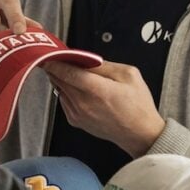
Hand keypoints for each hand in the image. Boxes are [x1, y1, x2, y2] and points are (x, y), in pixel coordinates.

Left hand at [43, 60, 165, 156]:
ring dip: (62, 79)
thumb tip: (87, 60)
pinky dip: (66, 91)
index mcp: (98, 90)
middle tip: (60, 58)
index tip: (49, 55)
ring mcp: (78, 114)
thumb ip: (105, 65)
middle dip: (57, 68)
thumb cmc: (138, 106)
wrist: (139, 134)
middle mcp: (84, 104)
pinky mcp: (76, 121)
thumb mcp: (129, 75)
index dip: (56, 62)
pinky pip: (64, 100)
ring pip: (60, 90)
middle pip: (60, 80)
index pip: (68, 73)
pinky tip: (78, 88)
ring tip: (72, 72)